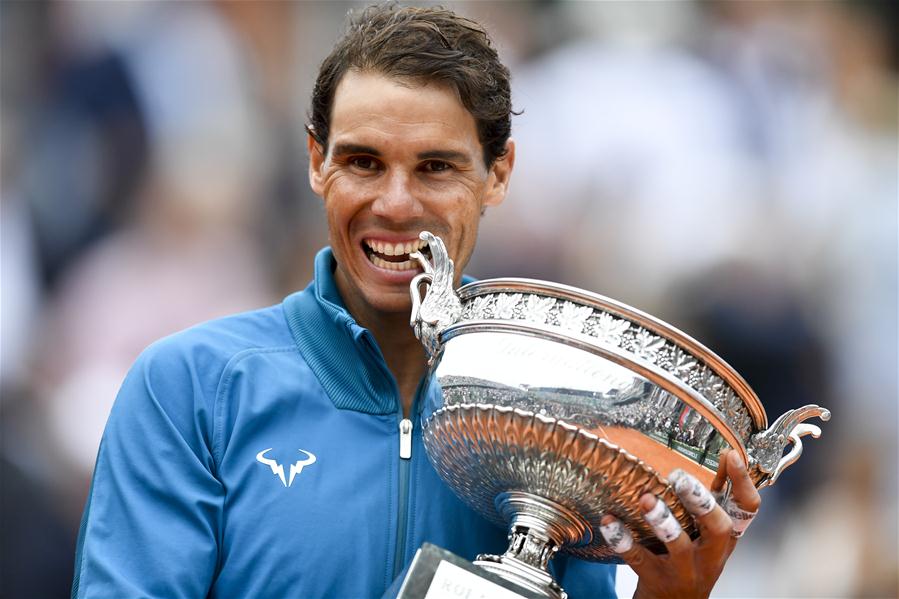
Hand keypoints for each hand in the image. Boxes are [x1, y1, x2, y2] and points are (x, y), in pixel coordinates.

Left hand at [599, 450, 761, 598]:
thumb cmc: (692, 560)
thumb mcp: (708, 534)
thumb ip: (713, 497)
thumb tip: (728, 454)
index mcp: (726, 538)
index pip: (747, 509)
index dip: (743, 482)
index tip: (731, 455)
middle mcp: (710, 555)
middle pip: (718, 529)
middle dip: (700, 503)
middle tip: (679, 478)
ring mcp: (684, 570)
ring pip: (678, 546)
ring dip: (662, 520)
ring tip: (646, 498)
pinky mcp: (656, 579)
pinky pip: (639, 559)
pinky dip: (623, 539)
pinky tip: (608, 521)